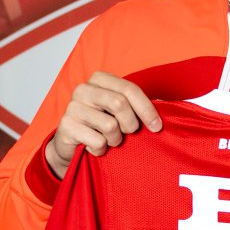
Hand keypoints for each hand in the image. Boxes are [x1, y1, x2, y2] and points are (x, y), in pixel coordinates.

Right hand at [46, 71, 161, 178]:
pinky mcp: (66, 126)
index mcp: (99, 79)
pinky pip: (97, 141)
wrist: (71, 142)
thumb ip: (136, 105)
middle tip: (128, 133)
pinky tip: (94, 147)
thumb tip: (163, 111)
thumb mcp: (118, 110)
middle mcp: (84, 89)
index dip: (146, 109)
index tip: (157, 126)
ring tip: (109, 140)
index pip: (129, 89)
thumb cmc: (100, 124)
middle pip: (119, 104)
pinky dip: (101, 149)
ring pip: (109, 125)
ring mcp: (72, 106)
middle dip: (130, 124)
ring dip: (115, 140)